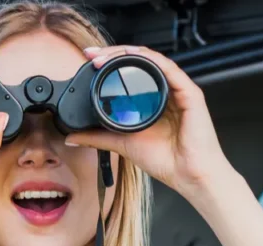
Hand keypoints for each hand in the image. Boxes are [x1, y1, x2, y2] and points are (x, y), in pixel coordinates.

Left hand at [66, 45, 231, 198]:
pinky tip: (135, 57)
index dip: (110, 62)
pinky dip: (152, 61)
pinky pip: (170, 70)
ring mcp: (179, 90)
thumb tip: (72, 137)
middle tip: (91, 54)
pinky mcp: (190, 94)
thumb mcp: (122, 144)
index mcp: (154, 98)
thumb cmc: (165, 160)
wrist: (188, 175)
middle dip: (114, 53)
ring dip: (128, 53)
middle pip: (140, 61)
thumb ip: (97, 138)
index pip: (132, 71)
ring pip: (153, 61)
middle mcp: (167, 90)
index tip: (88, 60)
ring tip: (105, 56)